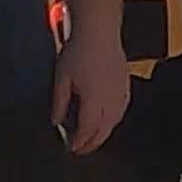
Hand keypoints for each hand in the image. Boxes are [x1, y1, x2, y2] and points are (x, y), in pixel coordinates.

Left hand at [56, 23, 129, 153]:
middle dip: (92, 143)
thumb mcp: (61, 78)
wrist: (99, 31)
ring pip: (115, 121)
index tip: (71, 148)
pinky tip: (109, 119)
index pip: (87, 129)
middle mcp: (110, 100)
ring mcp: (120, 92)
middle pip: (103, 130)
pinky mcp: (125, 84)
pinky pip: (122, 109)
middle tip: (82, 150)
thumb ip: (59, 103)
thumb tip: (56, 121)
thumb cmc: (79, 51)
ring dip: (104, 133)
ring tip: (94, 138)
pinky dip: (114, 119)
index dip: (79, 142)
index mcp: (93, 101)